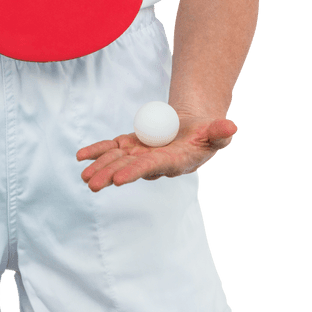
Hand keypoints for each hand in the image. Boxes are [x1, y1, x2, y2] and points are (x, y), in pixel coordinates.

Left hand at [76, 113, 237, 192]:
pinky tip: (81, 157)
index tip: (119, 180)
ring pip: (116, 160)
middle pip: (128, 168)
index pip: (151, 167)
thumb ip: (220, 131)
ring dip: (100, 167)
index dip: (135, 172)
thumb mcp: (216, 130)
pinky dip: (96, 151)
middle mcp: (152, 163)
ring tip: (85, 177)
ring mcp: (139, 155)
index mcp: (172, 162)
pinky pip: (110, 148)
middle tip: (93, 184)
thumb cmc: (206, 132)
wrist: (191, 129)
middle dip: (110, 175)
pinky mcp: (130, 145)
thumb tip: (230, 126)